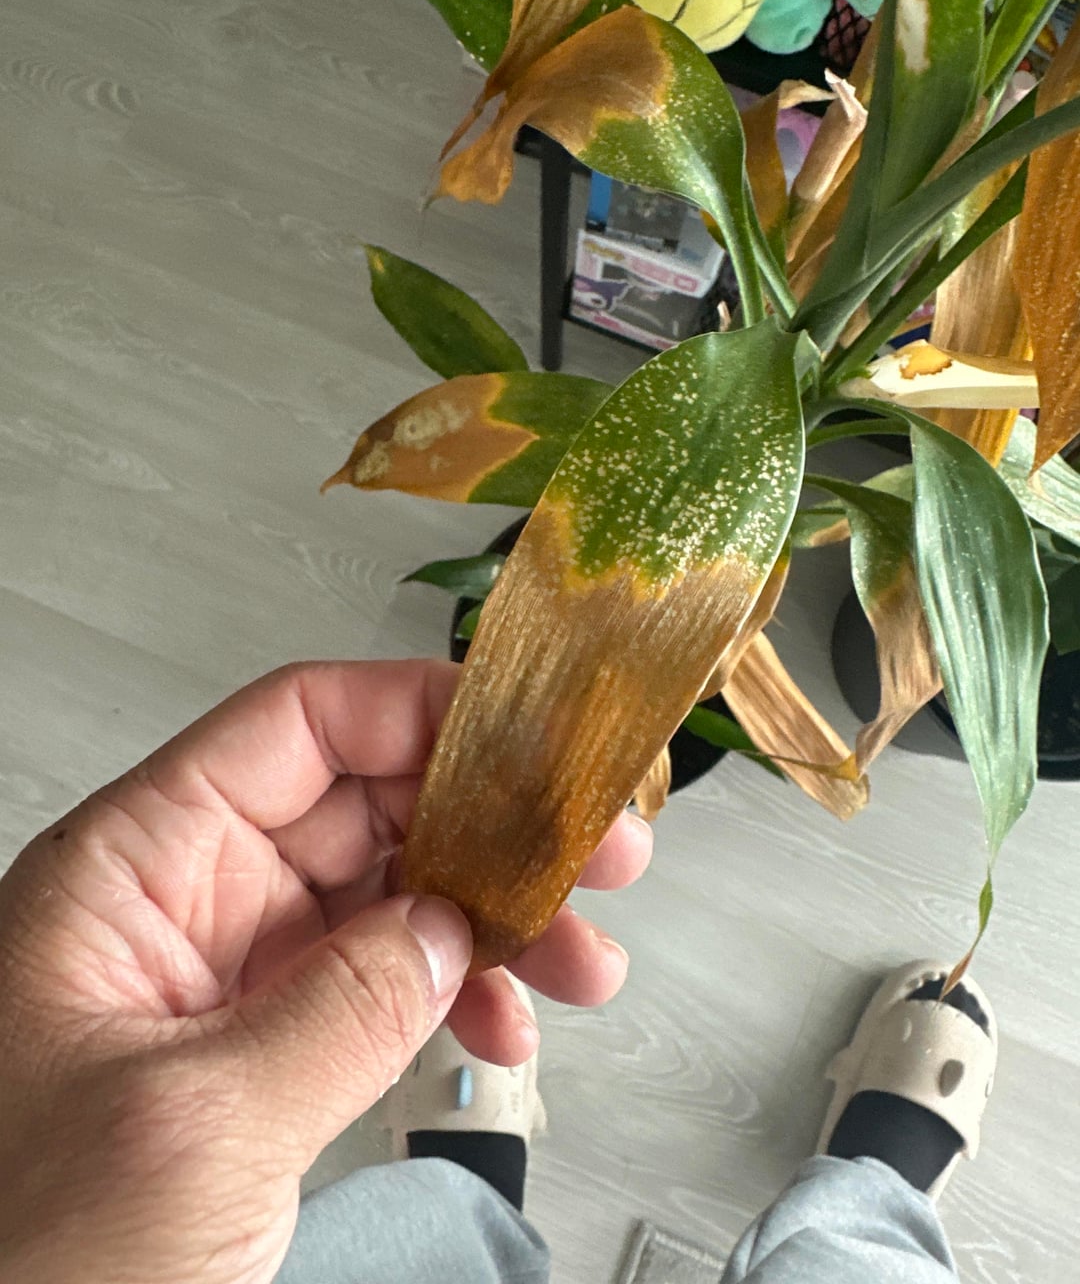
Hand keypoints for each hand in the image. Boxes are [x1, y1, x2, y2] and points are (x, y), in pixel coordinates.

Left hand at [0, 660, 650, 1283]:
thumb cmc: (24, 1258)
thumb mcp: (196, 1126)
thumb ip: (338, 1010)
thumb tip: (446, 930)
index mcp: (133, 866)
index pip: (295, 728)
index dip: (419, 712)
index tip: (529, 734)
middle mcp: (186, 901)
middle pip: (366, 805)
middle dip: (494, 824)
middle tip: (594, 847)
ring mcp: (230, 976)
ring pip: (392, 896)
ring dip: (500, 919)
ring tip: (581, 959)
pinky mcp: (263, 1047)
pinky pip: (384, 986)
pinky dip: (460, 997)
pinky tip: (505, 1028)